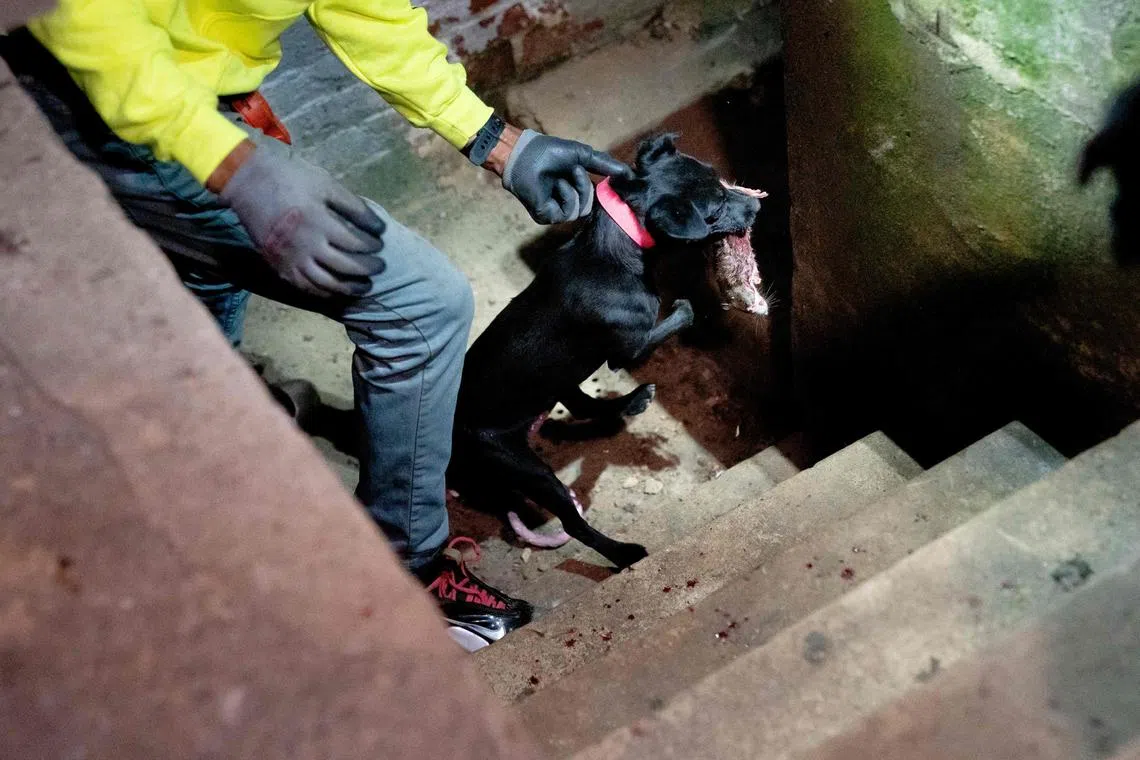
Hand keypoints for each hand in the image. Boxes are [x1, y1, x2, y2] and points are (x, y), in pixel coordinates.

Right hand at [217, 142, 386, 296]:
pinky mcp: (279, 266)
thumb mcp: (325, 183)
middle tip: (380, 268)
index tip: (380, 244)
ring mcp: (290, 259)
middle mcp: (305, 245)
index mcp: (318, 221)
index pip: (355, 243)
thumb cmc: (291, 179)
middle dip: (367, 269)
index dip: (372, 247)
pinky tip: (338, 291)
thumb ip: (353, 205)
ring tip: (365, 286)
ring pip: (326, 284)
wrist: (248, 183)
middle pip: (345, 266)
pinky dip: (325, 293)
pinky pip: (305, 288)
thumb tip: (378, 227)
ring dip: (350, 288)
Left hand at [501, 129, 632, 223]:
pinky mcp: (547, 216)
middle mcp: (566, 201)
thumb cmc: (549, 152)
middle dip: (586, 187)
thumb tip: (629, 172)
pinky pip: (568, 213)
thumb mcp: (582, 155)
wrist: (525, 154)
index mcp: (574, 189)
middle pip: (590, 205)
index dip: (604, 192)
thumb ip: (604, 164)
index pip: (596, 199)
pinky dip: (565, 196)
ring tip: (562, 176)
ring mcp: (556, 210)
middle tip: (573, 170)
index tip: (614, 182)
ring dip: (575, 190)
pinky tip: (555, 185)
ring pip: (581, 210)